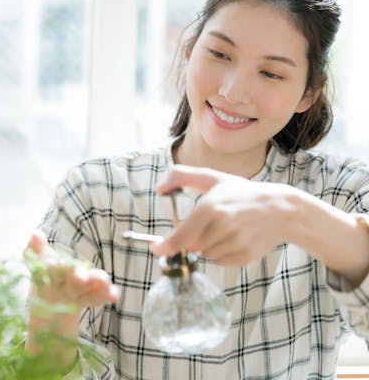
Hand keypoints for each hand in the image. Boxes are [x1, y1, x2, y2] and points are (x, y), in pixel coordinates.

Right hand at [25, 231, 119, 307]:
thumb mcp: (39, 263)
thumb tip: (35, 233)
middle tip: (83, 276)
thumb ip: (38, 248)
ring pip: (87, 293)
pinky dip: (106, 295)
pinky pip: (97, 299)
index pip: (52, 272)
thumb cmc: (46, 276)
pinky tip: (114, 293)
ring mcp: (76, 298)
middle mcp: (63, 290)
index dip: (53, 268)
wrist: (49, 307)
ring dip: (97, 286)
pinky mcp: (89, 300)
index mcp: (49, 279)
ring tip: (105, 279)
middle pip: (71, 285)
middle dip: (77, 280)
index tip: (54, 263)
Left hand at [150, 165, 298, 264]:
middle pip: (191, 247)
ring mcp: (235, 242)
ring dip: (208, 246)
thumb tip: (158, 188)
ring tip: (225, 229)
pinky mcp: (245, 255)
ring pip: (205, 255)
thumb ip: (182, 176)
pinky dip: (221, 253)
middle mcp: (222, 226)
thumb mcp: (212, 178)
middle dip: (193, 239)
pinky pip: (220, 261)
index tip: (156, 249)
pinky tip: (234, 238)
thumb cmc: (241, 193)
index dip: (165, 246)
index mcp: (210, 208)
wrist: (281, 209)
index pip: (181, 237)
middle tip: (207, 226)